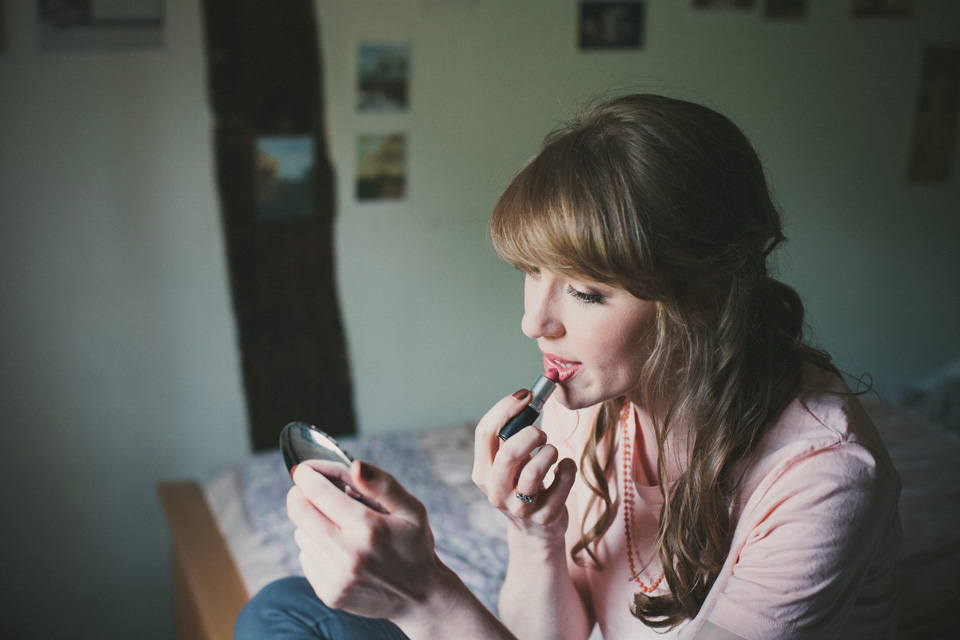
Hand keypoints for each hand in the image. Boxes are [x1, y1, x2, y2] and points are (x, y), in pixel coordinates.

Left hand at [288, 459, 440, 619]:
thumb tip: (354, 466)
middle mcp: (348, 554)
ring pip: (300, 533)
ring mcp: (337, 577)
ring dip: (311, 522)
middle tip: (311, 490)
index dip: (305, 475)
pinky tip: (339, 548)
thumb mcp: (411, 509)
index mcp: (368, 528)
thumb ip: (382, 485)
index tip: (304, 470)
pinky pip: (305, 557)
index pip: (317, 492)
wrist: (420, 597)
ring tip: (338, 524)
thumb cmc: (415, 545)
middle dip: (299, 494)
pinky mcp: (330, 594)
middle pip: (298, 511)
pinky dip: (316, 547)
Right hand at [472, 391, 577, 541]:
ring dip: (549, 451)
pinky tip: (564, 468)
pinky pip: (563, 481)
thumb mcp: (506, 467)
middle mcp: (496, 491)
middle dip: (530, 433)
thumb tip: (527, 399)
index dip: (506, 408)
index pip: (484, 433)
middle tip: (540, 433)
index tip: (526, 395)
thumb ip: (508, 439)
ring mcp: (520, 507)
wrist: (535, 533)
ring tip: (551, 452)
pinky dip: (568, 468)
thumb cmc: (522, 486)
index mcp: (482, 473)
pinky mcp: (545, 517)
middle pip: (509, 453)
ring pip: (535, 470)